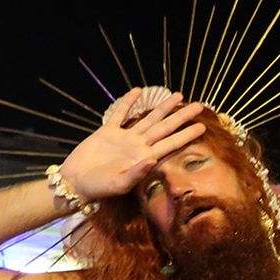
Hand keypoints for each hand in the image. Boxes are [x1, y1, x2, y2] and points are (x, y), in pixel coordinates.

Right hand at [59, 88, 207, 202]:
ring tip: (177, 95)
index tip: (202, 127)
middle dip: (182, 117)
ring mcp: (124, 138)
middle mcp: (138, 146)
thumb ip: (138, 173)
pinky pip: (120, 114)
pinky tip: (138, 91)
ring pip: (148, 118)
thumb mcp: (120, 183)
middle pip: (165, 128)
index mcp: (145, 158)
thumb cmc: (100, 187)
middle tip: (199, 106)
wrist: (76, 182)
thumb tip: (153, 160)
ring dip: (163, 107)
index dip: (187, 135)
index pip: (171, 144)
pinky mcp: (107, 132)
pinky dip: (128, 102)